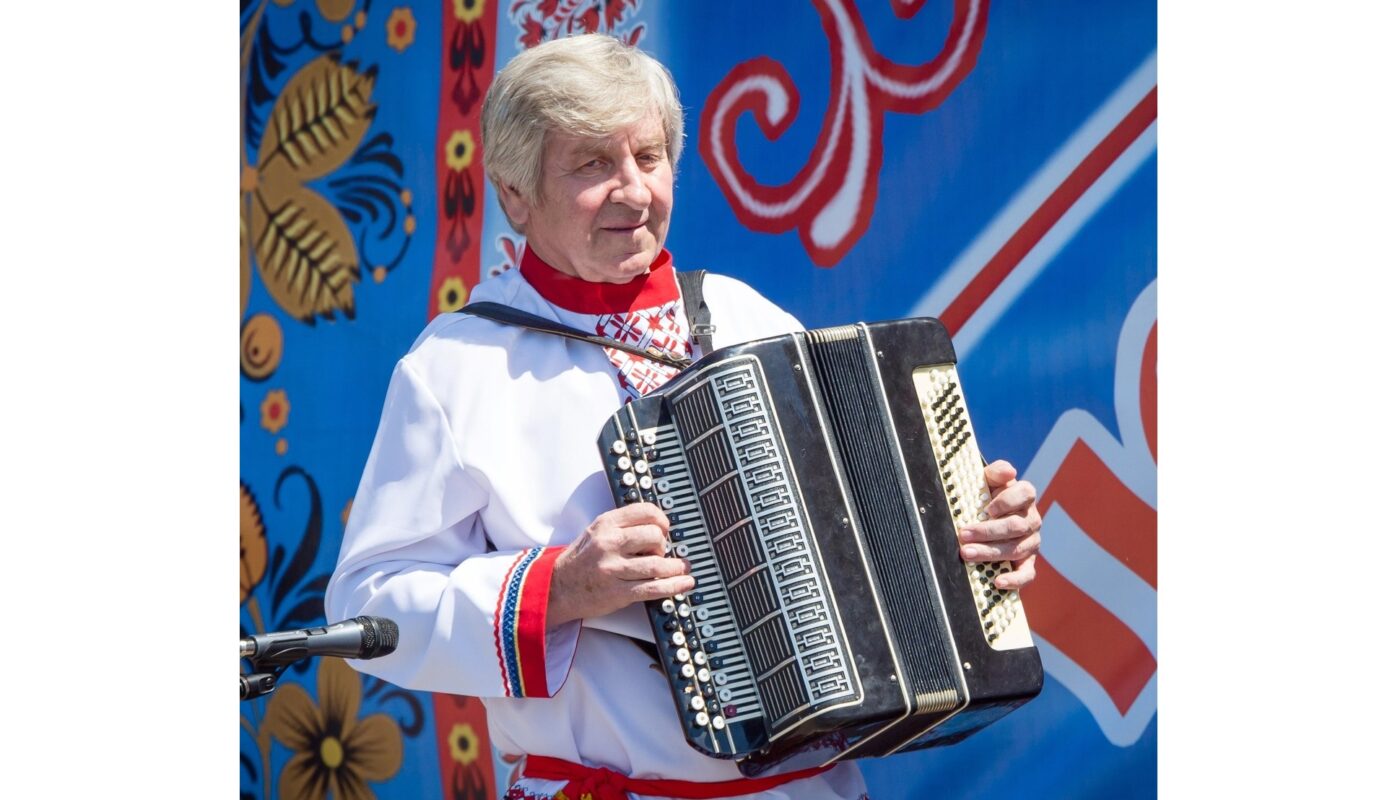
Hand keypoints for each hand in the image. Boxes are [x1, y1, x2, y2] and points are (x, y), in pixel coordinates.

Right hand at [546, 503, 694, 627]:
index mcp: (605, 524)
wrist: (556, 588)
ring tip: (683, 568)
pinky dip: (674, 585)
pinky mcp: (618, 593)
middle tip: (661, 552)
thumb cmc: (579, 561)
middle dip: (664, 545)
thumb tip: (656, 527)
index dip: (661, 519)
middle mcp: (609, 544)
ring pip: (657, 564)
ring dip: (676, 567)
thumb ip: (620, 526)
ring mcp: (613, 569)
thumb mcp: (594, 532)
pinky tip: (684, 582)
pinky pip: (653, 588)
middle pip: (654, 536)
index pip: (644, 511)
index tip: (666, 528)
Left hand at [957, 459, 1040, 589]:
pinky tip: (997, 581)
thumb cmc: (986, 496)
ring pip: (1016, 549)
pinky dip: (1014, 580)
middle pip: (1015, 526)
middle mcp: (1031, 519)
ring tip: (967, 553)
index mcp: (1025, 496)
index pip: (1025, 493)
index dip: (1007, 501)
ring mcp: (1031, 542)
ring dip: (990, 552)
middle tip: (964, 534)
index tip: (987, 508)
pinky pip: (1027, 574)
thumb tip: (1008, 471)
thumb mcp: (988, 480)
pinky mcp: (1028, 562)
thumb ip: (997, 472)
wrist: (986, 515)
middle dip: (987, 531)